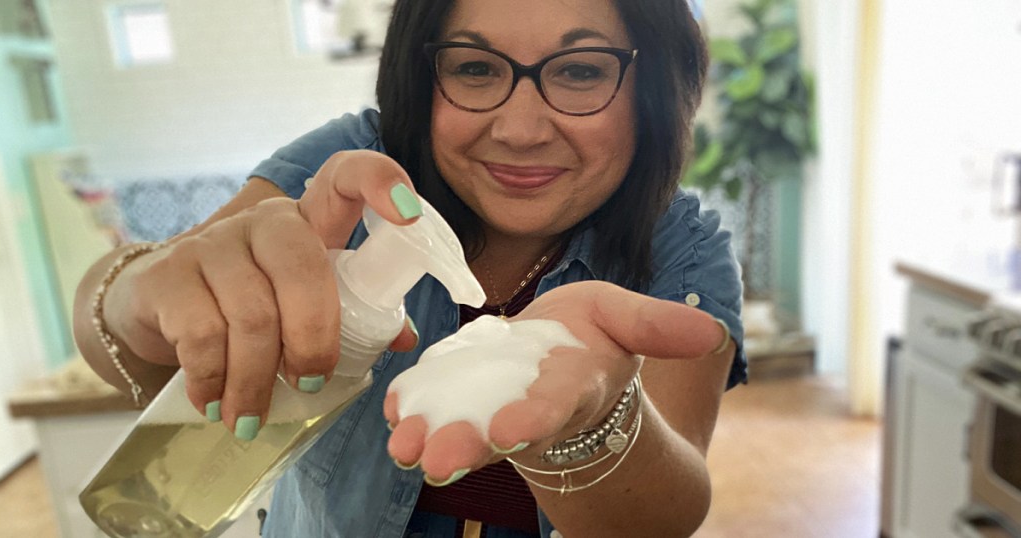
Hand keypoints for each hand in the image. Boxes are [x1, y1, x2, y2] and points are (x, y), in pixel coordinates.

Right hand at [102, 150, 419, 435]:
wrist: (157, 304)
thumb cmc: (251, 305)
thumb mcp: (303, 304)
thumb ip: (354, 316)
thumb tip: (403, 339)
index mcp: (309, 222)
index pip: (344, 178)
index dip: (378, 182)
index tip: (407, 212)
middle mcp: (263, 222)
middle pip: (302, 271)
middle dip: (313, 340)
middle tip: (309, 383)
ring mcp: (212, 243)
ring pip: (252, 316)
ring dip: (257, 379)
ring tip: (252, 415)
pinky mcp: (167, 274)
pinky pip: (201, 335)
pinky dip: (213, 380)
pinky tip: (214, 403)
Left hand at [382, 280, 727, 483]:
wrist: (558, 358)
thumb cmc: (591, 338)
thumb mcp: (626, 318)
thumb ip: (658, 325)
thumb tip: (711, 333)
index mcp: (574, 386)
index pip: (556, 405)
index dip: (534, 418)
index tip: (508, 433)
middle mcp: (529, 407)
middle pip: (500, 430)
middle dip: (470, 444)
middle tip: (436, 460)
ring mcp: (490, 406)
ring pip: (461, 427)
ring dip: (432, 438)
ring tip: (404, 448)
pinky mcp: (459, 396)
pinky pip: (434, 404)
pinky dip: (412, 407)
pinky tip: (395, 408)